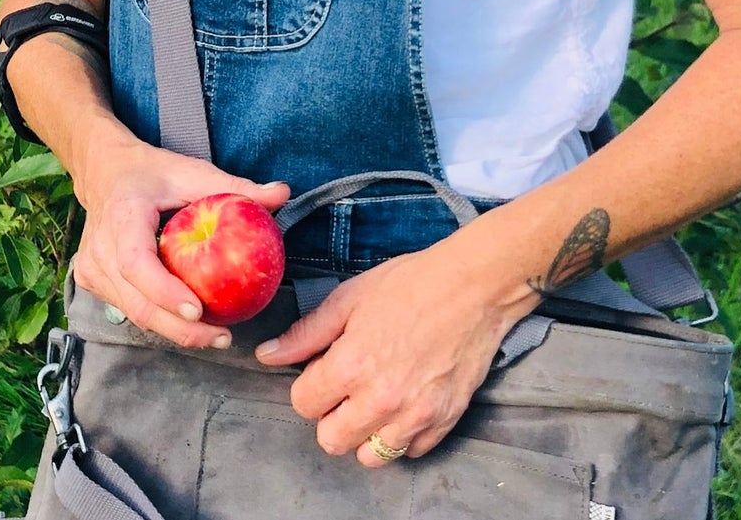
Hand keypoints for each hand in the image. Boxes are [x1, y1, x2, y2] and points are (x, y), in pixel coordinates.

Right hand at [71, 122, 288, 350]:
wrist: (104, 171)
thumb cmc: (151, 173)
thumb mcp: (192, 172)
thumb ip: (236, 187)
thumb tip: (282, 193)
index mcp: (122, 216)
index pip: (137, 264)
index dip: (165, 292)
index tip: (198, 311)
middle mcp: (99, 247)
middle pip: (136, 303)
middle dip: (179, 329)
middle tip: (221, 337)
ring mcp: (90, 267)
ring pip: (133, 313)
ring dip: (172, 331)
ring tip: (215, 335)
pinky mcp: (90, 280)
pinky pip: (128, 309)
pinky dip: (159, 319)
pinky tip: (190, 324)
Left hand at [252, 231, 538, 464]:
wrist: (474, 288)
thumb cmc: (410, 285)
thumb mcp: (349, 298)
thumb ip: (305, 334)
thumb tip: (266, 355)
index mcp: (351, 366)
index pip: (303, 404)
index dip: (308, 385)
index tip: (323, 371)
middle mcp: (381, 400)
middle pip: (331, 440)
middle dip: (330, 416)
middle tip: (345, 389)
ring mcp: (415, 416)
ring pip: (370, 457)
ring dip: (365, 434)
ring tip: (373, 401)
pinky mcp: (444, 422)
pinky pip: (410, 451)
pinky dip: (403, 435)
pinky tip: (404, 403)